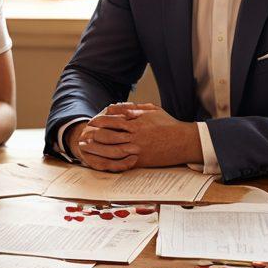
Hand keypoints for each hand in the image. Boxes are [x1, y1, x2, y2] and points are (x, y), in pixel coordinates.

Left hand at [77, 104, 198, 169]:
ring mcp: (137, 148)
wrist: (183, 141)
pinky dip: (109, 161)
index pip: (113, 120)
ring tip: (87, 147)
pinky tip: (101, 160)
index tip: (92, 121)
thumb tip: (119, 106)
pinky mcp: (141, 160)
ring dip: (97, 148)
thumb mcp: (152, 109)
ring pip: (111, 149)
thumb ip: (134, 108)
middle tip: (84, 135)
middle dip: (94, 135)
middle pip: (108, 134)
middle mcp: (135, 135)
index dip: (100, 121)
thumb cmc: (169, 124)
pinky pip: (122, 161)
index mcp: (136, 121)